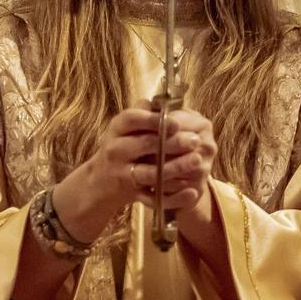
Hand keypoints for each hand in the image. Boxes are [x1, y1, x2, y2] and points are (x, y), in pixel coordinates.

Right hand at [51, 104, 212, 242]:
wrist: (103, 180)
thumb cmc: (124, 144)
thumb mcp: (128, 125)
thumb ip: (146, 112)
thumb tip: (167, 101)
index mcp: (117, 128)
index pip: (132, 119)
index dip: (154, 120)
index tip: (177, 122)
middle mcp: (116, 150)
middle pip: (145, 145)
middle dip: (172, 143)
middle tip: (196, 140)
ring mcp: (123, 174)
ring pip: (150, 173)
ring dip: (175, 167)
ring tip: (197, 160)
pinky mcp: (132, 194)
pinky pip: (154, 198)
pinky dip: (174, 198)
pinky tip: (192, 191)